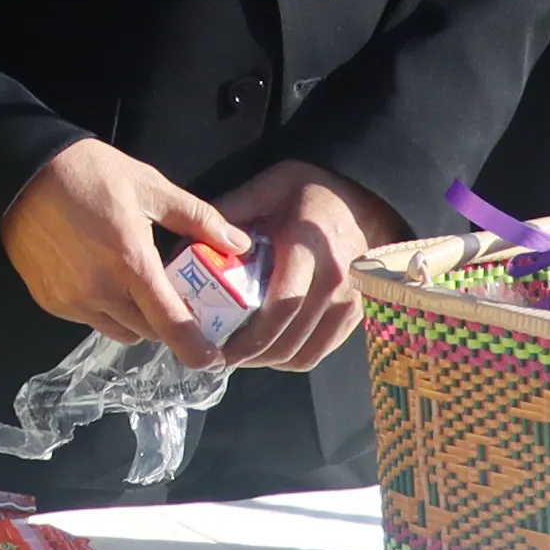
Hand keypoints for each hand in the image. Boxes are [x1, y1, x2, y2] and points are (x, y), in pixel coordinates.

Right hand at [0, 134, 243, 352]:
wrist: (23, 174)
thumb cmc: (91, 174)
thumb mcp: (150, 187)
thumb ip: (198, 219)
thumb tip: (238, 243)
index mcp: (132, 264)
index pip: (171, 324)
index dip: (196, 348)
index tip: (212, 360)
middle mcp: (101, 292)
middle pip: (149, 332)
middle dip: (168, 323)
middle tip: (175, 300)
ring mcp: (72, 301)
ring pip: (120, 330)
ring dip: (137, 319)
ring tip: (137, 287)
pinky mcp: (51, 302)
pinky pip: (91, 320)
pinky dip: (105, 310)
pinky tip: (102, 279)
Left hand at [207, 157, 400, 372]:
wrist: (363, 204)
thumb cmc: (311, 194)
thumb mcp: (268, 188)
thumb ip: (230, 211)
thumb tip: (186, 244)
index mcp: (307, 247)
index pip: (279, 308)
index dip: (246, 338)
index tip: (216, 347)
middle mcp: (334, 279)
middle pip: (288, 339)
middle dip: (249, 356)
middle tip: (218, 356)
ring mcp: (349, 301)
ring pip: (303, 354)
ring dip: (266, 361)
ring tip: (238, 354)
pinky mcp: (354, 316)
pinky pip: (317, 352)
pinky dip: (288, 358)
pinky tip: (266, 348)